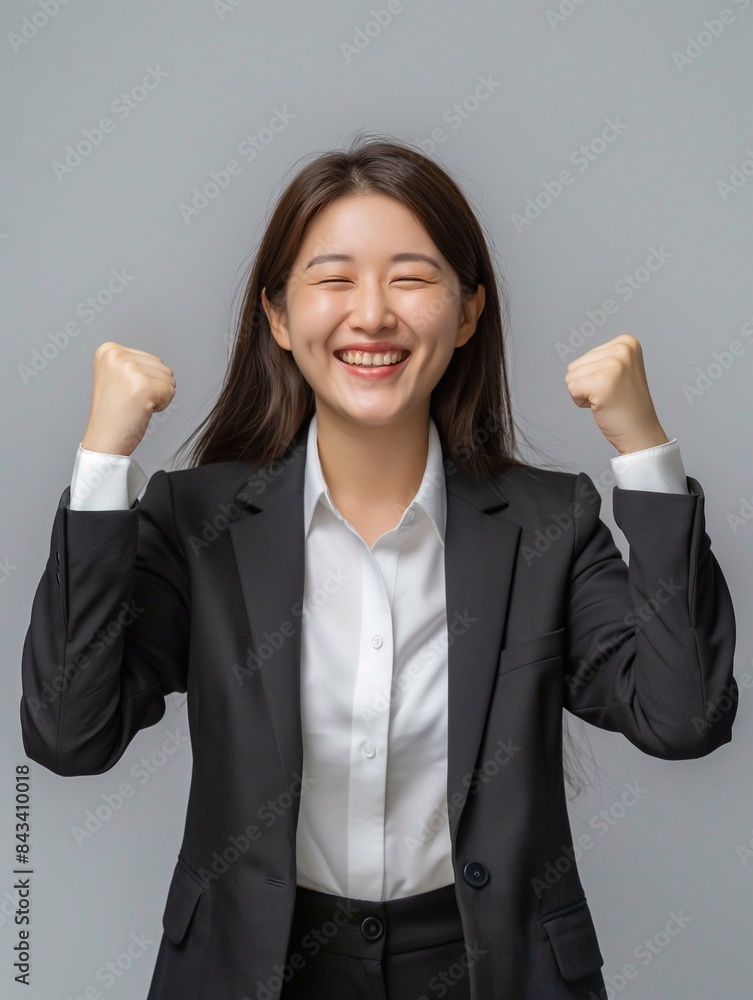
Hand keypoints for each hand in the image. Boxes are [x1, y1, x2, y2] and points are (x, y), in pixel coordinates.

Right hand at [81, 342, 175, 455]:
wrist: (103, 441)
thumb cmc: (114, 414)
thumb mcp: (117, 377)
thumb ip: (135, 364)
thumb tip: (161, 365)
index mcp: (108, 350)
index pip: (151, 359)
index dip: (145, 380)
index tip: (125, 392)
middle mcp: (116, 355)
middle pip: (162, 367)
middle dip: (153, 387)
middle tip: (130, 401)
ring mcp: (128, 369)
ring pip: (168, 378)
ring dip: (158, 396)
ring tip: (135, 405)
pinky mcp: (142, 385)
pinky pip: (170, 391)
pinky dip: (162, 405)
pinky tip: (141, 411)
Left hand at [564, 335, 668, 454]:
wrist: (641, 432)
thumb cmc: (626, 405)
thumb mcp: (620, 370)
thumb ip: (602, 358)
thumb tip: (573, 362)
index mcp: (627, 342)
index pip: (586, 356)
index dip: (593, 376)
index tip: (614, 386)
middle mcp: (623, 349)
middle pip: (576, 365)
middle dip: (587, 384)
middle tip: (611, 395)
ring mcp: (614, 365)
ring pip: (571, 376)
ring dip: (584, 393)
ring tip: (607, 399)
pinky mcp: (602, 382)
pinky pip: (571, 388)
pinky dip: (581, 402)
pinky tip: (601, 406)